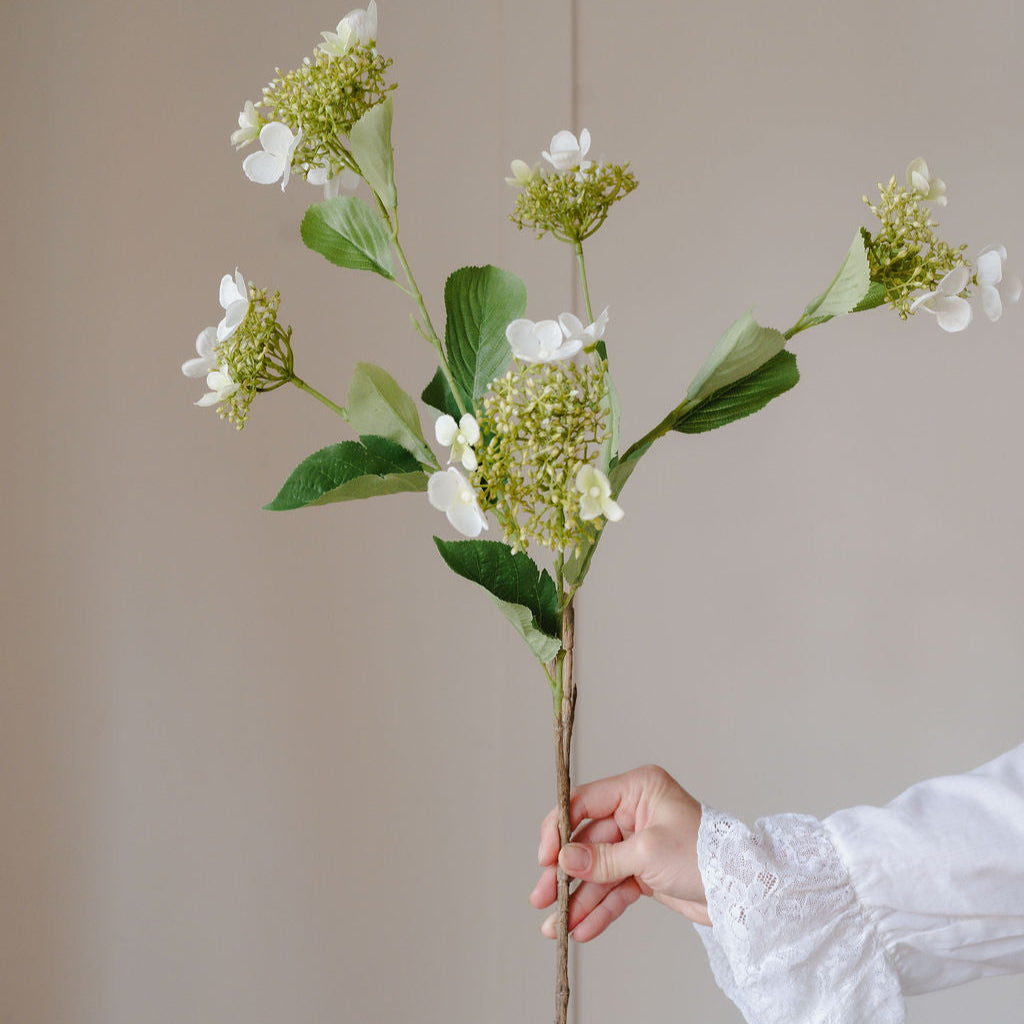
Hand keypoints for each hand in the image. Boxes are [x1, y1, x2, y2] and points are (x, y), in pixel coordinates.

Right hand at [530, 764, 709, 940]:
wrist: (742, 892)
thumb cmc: (704, 855)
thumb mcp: (647, 853)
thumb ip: (602, 858)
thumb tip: (564, 861)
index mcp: (637, 789)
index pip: (584, 802)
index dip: (559, 829)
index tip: (544, 858)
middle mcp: (634, 812)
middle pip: (586, 842)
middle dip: (564, 874)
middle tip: (541, 897)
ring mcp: (638, 843)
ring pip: (597, 871)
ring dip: (577, 899)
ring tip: (556, 926)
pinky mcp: (645, 871)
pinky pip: (614, 889)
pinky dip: (599, 909)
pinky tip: (581, 928)